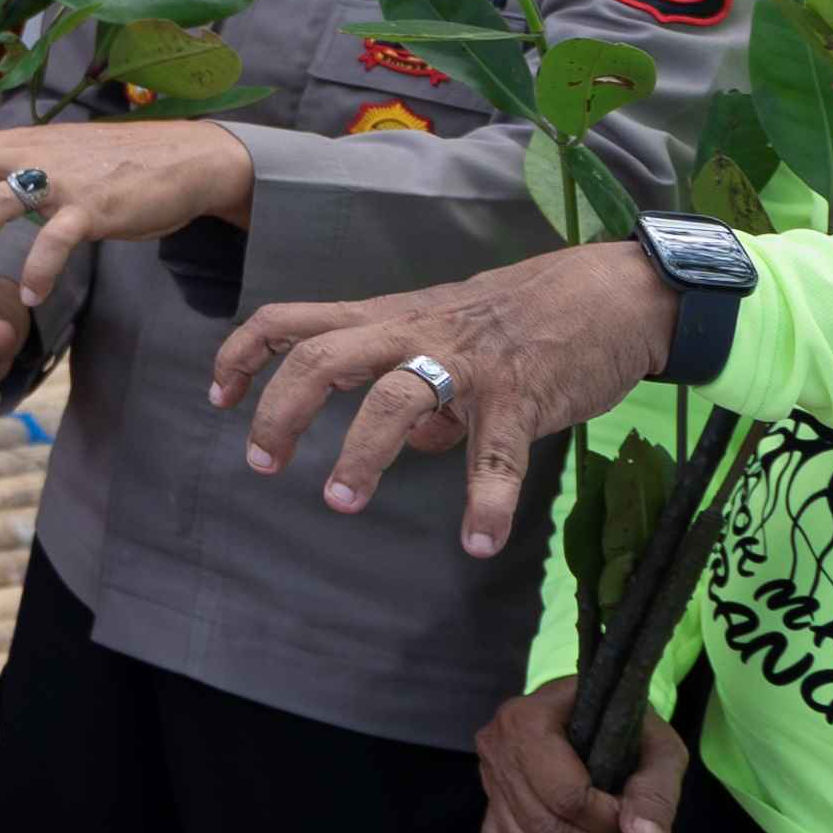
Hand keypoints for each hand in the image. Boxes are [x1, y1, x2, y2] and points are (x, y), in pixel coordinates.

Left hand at [0, 119, 253, 313]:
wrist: (185, 158)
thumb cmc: (116, 163)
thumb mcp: (55, 155)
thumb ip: (15, 166)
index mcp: (17, 143)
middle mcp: (31, 155)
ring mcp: (60, 181)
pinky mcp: (92, 209)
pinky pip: (52, 242)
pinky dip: (37, 274)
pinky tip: (34, 295)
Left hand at [209, 243, 678, 550]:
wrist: (614, 291)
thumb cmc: (524, 317)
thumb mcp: (449, 338)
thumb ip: (414, 385)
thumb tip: (403, 445)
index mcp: (389, 317)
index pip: (294, 321)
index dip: (245, 354)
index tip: (218, 397)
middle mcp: (416, 332)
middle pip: (324, 358)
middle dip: (280, 410)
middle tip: (261, 464)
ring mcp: (468, 362)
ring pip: (394, 397)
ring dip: (361, 453)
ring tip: (340, 503)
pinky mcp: (522, 394)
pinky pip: (496, 455)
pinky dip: (485, 503)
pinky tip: (476, 542)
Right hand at [474, 677, 694, 832]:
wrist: (596, 715)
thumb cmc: (627, 728)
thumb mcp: (658, 749)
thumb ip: (656, 792)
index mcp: (529, 719)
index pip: (564, 794)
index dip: (607, 823)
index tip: (636, 819)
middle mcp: (497, 747)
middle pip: (542, 826)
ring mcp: (489, 778)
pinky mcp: (491, 805)